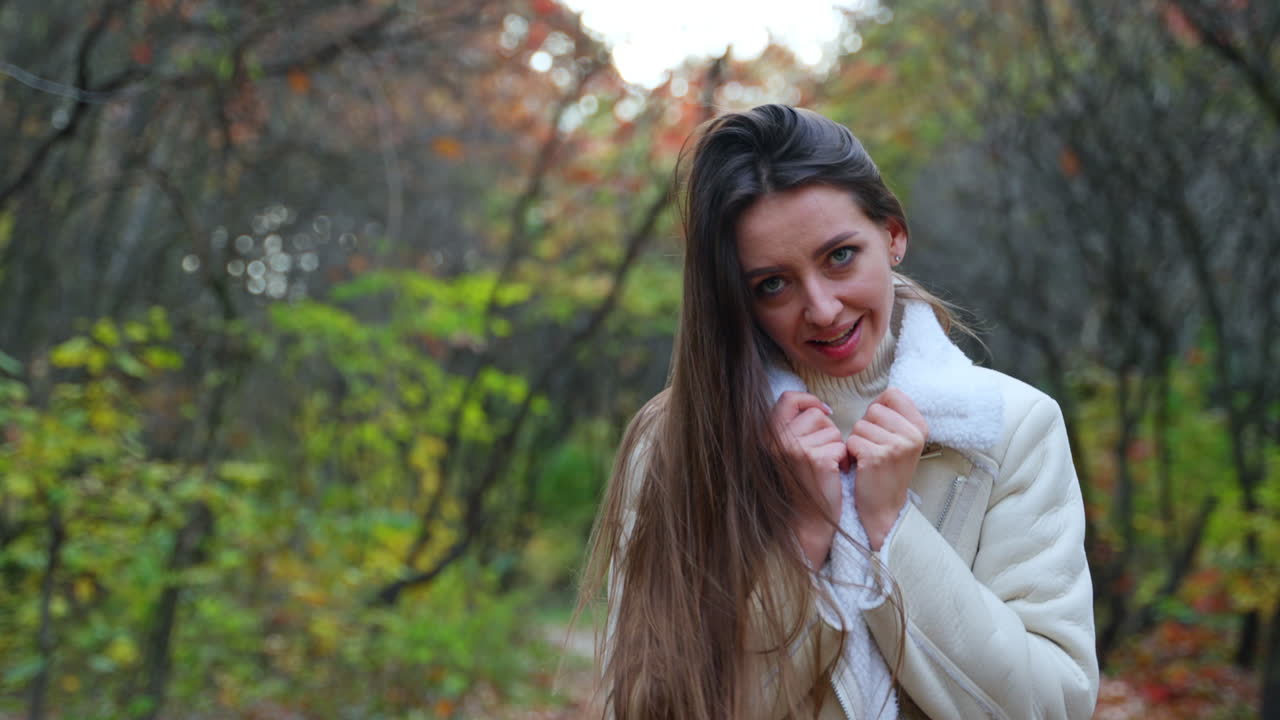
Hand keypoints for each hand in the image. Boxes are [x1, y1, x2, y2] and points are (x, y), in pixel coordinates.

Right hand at [770, 391, 844, 567]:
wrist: (808, 519)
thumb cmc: (805, 481)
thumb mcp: (790, 449)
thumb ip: (797, 426)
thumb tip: (822, 408)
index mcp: (769, 435)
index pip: (789, 398)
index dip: (809, 400)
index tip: (823, 412)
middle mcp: (778, 440)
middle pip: (816, 414)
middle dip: (827, 431)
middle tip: (823, 453)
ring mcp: (795, 449)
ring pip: (832, 431)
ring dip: (837, 446)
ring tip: (828, 465)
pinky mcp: (816, 459)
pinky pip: (840, 446)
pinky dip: (843, 459)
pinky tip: (835, 472)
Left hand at [847, 388, 927, 550]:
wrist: (884, 506)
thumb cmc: (887, 470)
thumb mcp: (902, 440)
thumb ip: (896, 417)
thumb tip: (884, 394)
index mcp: (920, 427)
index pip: (892, 394)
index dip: (879, 408)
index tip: (881, 428)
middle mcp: (912, 435)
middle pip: (874, 409)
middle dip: (866, 427)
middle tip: (875, 448)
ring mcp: (896, 446)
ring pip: (860, 425)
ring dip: (857, 441)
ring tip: (869, 458)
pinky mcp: (878, 456)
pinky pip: (852, 440)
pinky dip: (851, 453)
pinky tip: (862, 466)